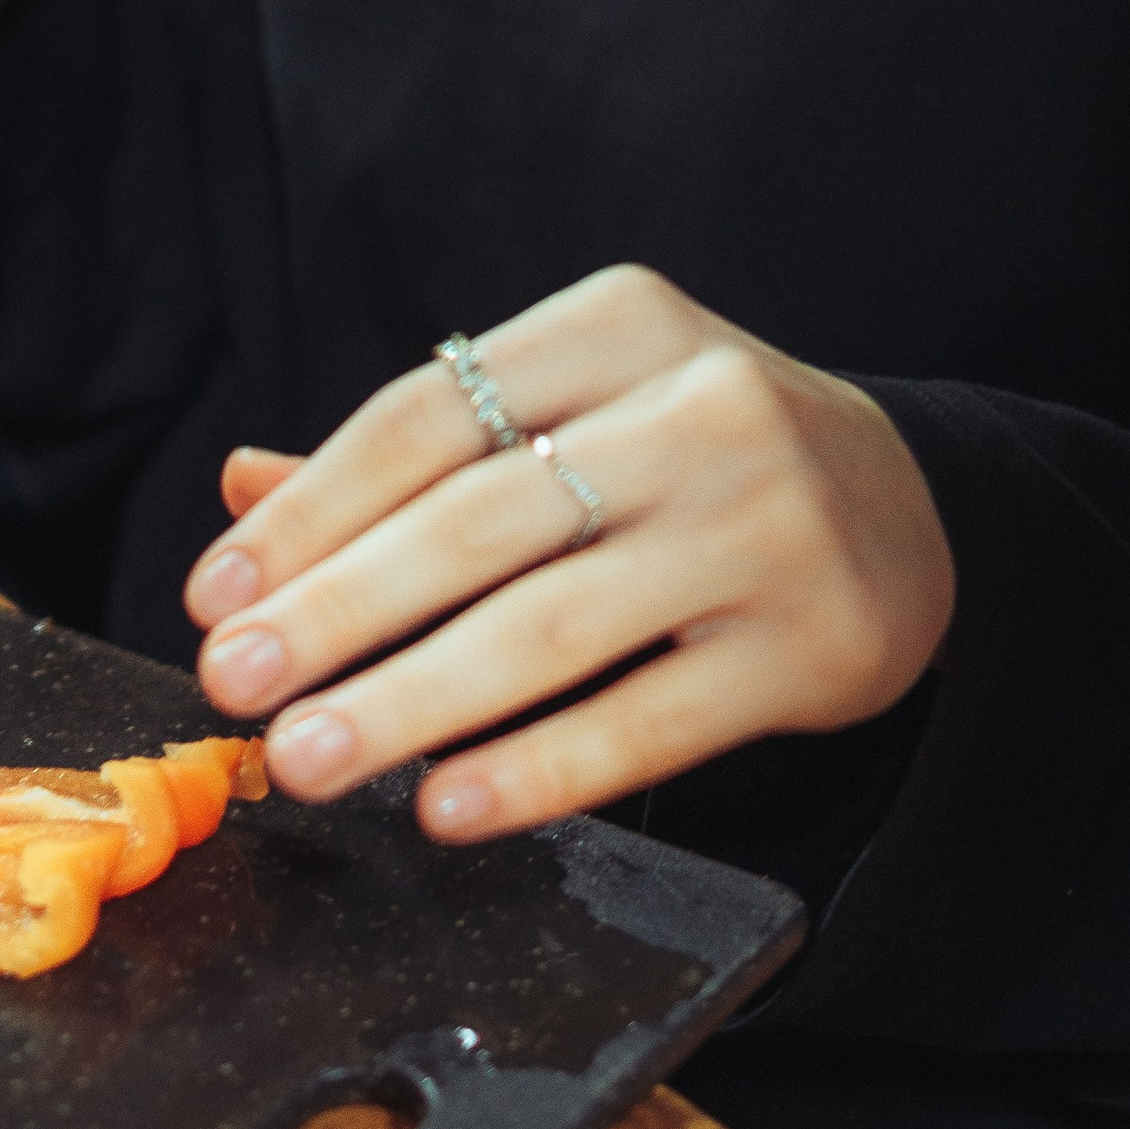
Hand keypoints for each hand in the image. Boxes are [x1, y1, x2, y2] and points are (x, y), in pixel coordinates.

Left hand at [183, 265, 955, 844]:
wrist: (915, 510)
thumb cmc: (696, 457)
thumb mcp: (577, 412)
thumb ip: (416, 456)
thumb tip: (240, 489)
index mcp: (621, 324)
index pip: (429, 415)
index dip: (310, 511)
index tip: (214, 593)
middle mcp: (702, 406)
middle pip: (478, 521)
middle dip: (335, 610)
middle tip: (232, 680)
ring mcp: (764, 526)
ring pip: (551, 626)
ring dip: (408, 701)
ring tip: (306, 755)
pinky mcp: (811, 643)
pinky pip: (647, 718)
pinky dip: (536, 768)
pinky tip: (446, 804)